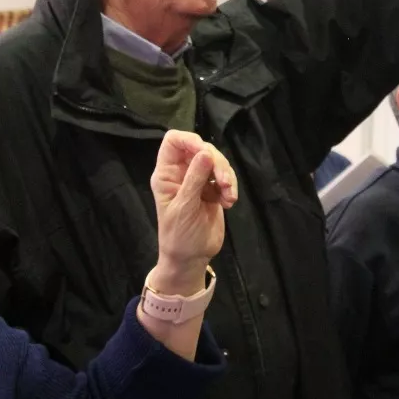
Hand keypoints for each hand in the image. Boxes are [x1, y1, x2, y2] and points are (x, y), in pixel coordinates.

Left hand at [150, 131, 237, 293]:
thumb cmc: (179, 235)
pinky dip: (231, 187)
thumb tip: (206, 152)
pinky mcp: (213, 190)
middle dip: (217, 162)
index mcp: (167, 173)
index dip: (189, 139)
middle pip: (201, 149)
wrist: (190, 259)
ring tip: (229, 196)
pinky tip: (229, 202)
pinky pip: (226, 178)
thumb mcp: (185, 207)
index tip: (204, 151)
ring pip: (217, 162)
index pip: (174, 141)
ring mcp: (199, 181)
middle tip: (225, 181)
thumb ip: (195, 179)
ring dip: (227, 176)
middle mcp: (182, 173)